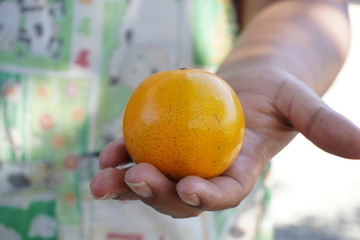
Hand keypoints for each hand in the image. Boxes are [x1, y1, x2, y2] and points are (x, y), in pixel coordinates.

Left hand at [90, 68, 359, 217]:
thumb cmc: (276, 91)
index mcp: (240, 170)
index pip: (227, 191)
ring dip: (127, 183)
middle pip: (182, 194)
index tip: (190, 189)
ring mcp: (185, 161)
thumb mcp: (300, 101)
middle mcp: (209, 173)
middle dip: (157, 194)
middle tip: (134, 179)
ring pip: (155, 180)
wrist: (248, 84)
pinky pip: (142, 153)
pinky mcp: (166, 145)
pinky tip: (107, 153)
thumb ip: (324, 124)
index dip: (210, 196)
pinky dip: (122, 155)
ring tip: (102, 179)